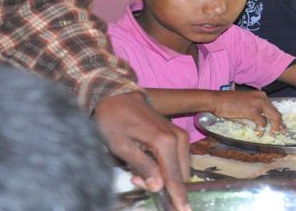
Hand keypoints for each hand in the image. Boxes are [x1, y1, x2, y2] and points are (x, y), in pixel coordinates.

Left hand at [94, 92, 191, 210]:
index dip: (178, 197)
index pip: (175, 177)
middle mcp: (178, 139)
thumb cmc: (114, 121)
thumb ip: (142, 167)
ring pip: (180, 169)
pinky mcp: (178, 135)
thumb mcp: (121, 147)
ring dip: (164, 176)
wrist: (117, 97)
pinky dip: (166, 167)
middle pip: (180, 175)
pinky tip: (147, 161)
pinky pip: (178, 160)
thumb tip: (159, 187)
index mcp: (165, 142)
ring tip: (137, 171)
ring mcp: (180, 136)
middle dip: (163, 184)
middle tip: (136, 179)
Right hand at [207, 90, 284, 134]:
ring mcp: (258, 104)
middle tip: (283, 132)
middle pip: (276, 113)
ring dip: (274, 128)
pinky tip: (259, 132)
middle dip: (280, 124)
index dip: (277, 119)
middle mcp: (262, 98)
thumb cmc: (228, 103)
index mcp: (260, 95)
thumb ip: (255, 112)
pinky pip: (262, 122)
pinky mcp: (253, 111)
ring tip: (273, 135)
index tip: (281, 126)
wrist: (217, 100)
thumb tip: (261, 124)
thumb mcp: (245, 105)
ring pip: (274, 117)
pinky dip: (262, 129)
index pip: (273, 108)